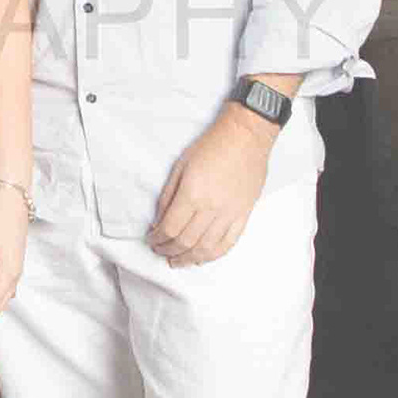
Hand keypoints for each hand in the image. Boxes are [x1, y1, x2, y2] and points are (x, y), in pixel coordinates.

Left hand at [145, 114, 275, 264]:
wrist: (245, 136)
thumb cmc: (212, 146)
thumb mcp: (180, 166)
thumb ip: (168, 196)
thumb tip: (160, 221)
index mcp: (192, 194)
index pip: (170, 228)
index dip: (157, 239)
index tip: (151, 240)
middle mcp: (211, 208)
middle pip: (186, 241)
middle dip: (169, 250)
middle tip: (160, 252)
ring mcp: (230, 213)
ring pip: (207, 248)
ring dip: (189, 259)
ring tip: (178, 261)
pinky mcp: (244, 214)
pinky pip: (229, 242)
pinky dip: (214, 255)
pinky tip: (202, 258)